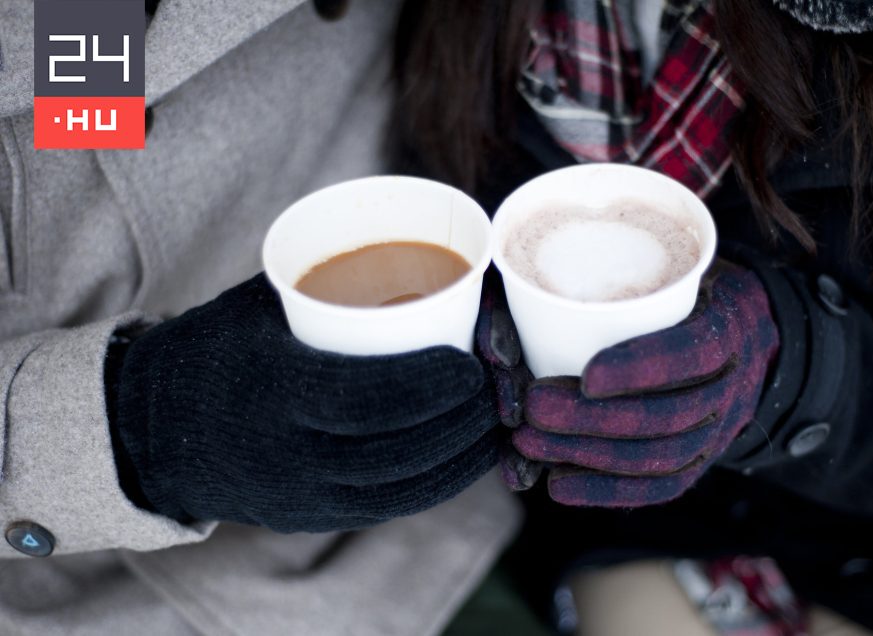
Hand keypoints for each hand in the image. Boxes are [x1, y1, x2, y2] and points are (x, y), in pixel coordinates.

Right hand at [110, 274, 498, 531]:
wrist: (152, 429)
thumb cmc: (218, 347)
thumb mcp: (260, 303)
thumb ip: (332, 283)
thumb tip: (425, 250)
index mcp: (271, 389)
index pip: (364, 398)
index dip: (428, 385)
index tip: (472, 364)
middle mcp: (285, 454)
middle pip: (395, 450)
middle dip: (461, 423)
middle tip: (499, 390)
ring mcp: (297, 496)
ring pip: (400, 489)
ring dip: (460, 459)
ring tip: (493, 423)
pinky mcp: (308, 517)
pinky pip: (384, 508)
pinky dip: (433, 486)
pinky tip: (463, 460)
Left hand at [481, 262, 778, 506]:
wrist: (744, 328)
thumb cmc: (678, 285)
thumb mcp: (662, 260)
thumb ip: (592, 276)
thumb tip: (507, 319)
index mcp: (728, 322)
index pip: (693, 351)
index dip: (641, 368)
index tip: (586, 375)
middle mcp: (734, 381)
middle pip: (671, 415)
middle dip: (594, 419)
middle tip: (531, 408)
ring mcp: (721, 427)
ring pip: (663, 457)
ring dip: (589, 456)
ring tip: (527, 443)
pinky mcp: (700, 459)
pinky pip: (661, 488)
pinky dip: (606, 491)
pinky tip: (557, 485)